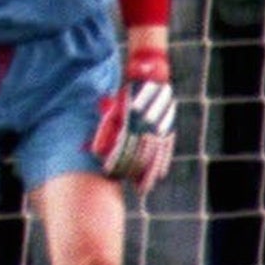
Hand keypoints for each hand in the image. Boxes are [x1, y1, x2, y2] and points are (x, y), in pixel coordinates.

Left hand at [91, 49, 176, 194]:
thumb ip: (107, 128)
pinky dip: (162, 161)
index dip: (117, 162)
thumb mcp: (115, 108)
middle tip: (132, 190)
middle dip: (134, 173)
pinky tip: (160, 173)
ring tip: (144, 187)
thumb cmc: (128, 92)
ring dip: (149, 172)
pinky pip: (166, 148)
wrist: (150, 74)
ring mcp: (159, 127)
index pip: (124, 148)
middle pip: (140, 155)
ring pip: (155, 154)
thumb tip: (97, 150)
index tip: (112, 175)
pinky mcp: (167, 126)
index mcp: (132, 122)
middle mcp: (147, 127)